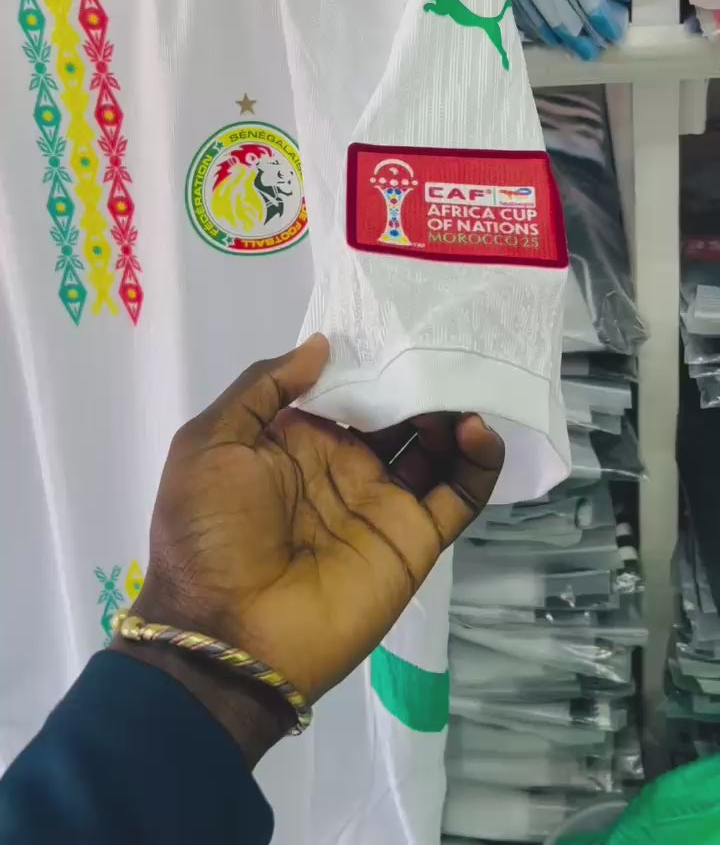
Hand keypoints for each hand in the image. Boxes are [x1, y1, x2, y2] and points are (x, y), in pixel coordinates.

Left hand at [115, 334, 503, 762]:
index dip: (372, 362)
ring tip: (467, 384)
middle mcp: (344, 468)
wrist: (227, 633)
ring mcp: (382, 504)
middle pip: (397, 415)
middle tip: (449, 349)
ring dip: (455, 414)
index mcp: (295, 443)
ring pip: (435, 448)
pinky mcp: (415, 539)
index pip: (346, 391)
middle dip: (421, 382)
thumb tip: (321, 346)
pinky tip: (478, 430)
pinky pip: (459, 496)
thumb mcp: (210, 443)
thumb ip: (264, 387)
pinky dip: (480, 462)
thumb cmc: (208, 532)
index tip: (401, 325)